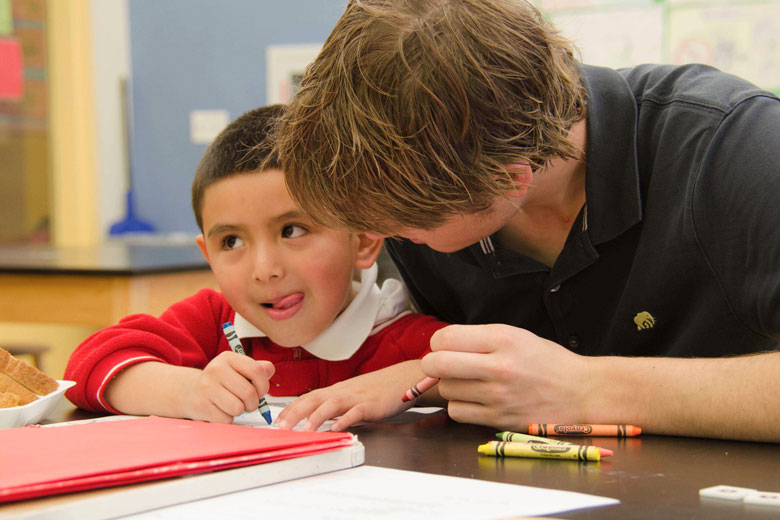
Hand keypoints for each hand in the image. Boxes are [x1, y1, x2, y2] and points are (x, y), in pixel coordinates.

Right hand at [183, 351, 274, 422]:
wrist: (190, 391)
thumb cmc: (221, 382)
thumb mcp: (238, 369)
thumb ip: (257, 369)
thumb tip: (270, 369)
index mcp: (228, 358)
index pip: (256, 371)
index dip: (264, 385)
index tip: (261, 391)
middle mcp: (215, 369)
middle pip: (249, 393)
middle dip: (253, 402)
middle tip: (248, 402)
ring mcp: (206, 388)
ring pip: (238, 408)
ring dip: (240, 411)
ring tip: (233, 405)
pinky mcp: (201, 406)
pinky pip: (226, 419)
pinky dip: (228, 418)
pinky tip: (221, 410)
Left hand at [274, 360, 423, 431]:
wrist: (402, 378)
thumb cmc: (376, 390)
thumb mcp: (351, 398)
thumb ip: (336, 409)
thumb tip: (318, 421)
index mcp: (335, 391)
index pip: (307, 398)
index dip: (290, 408)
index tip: (275, 421)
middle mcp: (342, 392)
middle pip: (313, 399)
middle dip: (294, 412)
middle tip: (280, 426)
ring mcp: (356, 397)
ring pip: (331, 404)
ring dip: (316, 417)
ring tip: (304, 429)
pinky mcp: (370, 405)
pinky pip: (356, 412)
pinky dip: (345, 419)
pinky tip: (337, 428)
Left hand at [422, 324, 590, 429]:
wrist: (581, 392)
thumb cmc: (547, 362)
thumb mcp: (516, 336)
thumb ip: (479, 339)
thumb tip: (441, 345)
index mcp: (503, 339)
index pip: (446, 337)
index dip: (438, 342)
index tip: (444, 346)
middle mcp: (499, 367)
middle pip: (438, 364)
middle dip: (432, 364)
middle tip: (440, 365)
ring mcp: (498, 396)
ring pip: (447, 389)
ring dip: (450, 385)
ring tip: (468, 381)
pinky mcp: (499, 418)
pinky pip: (458, 412)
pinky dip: (460, 405)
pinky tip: (474, 399)